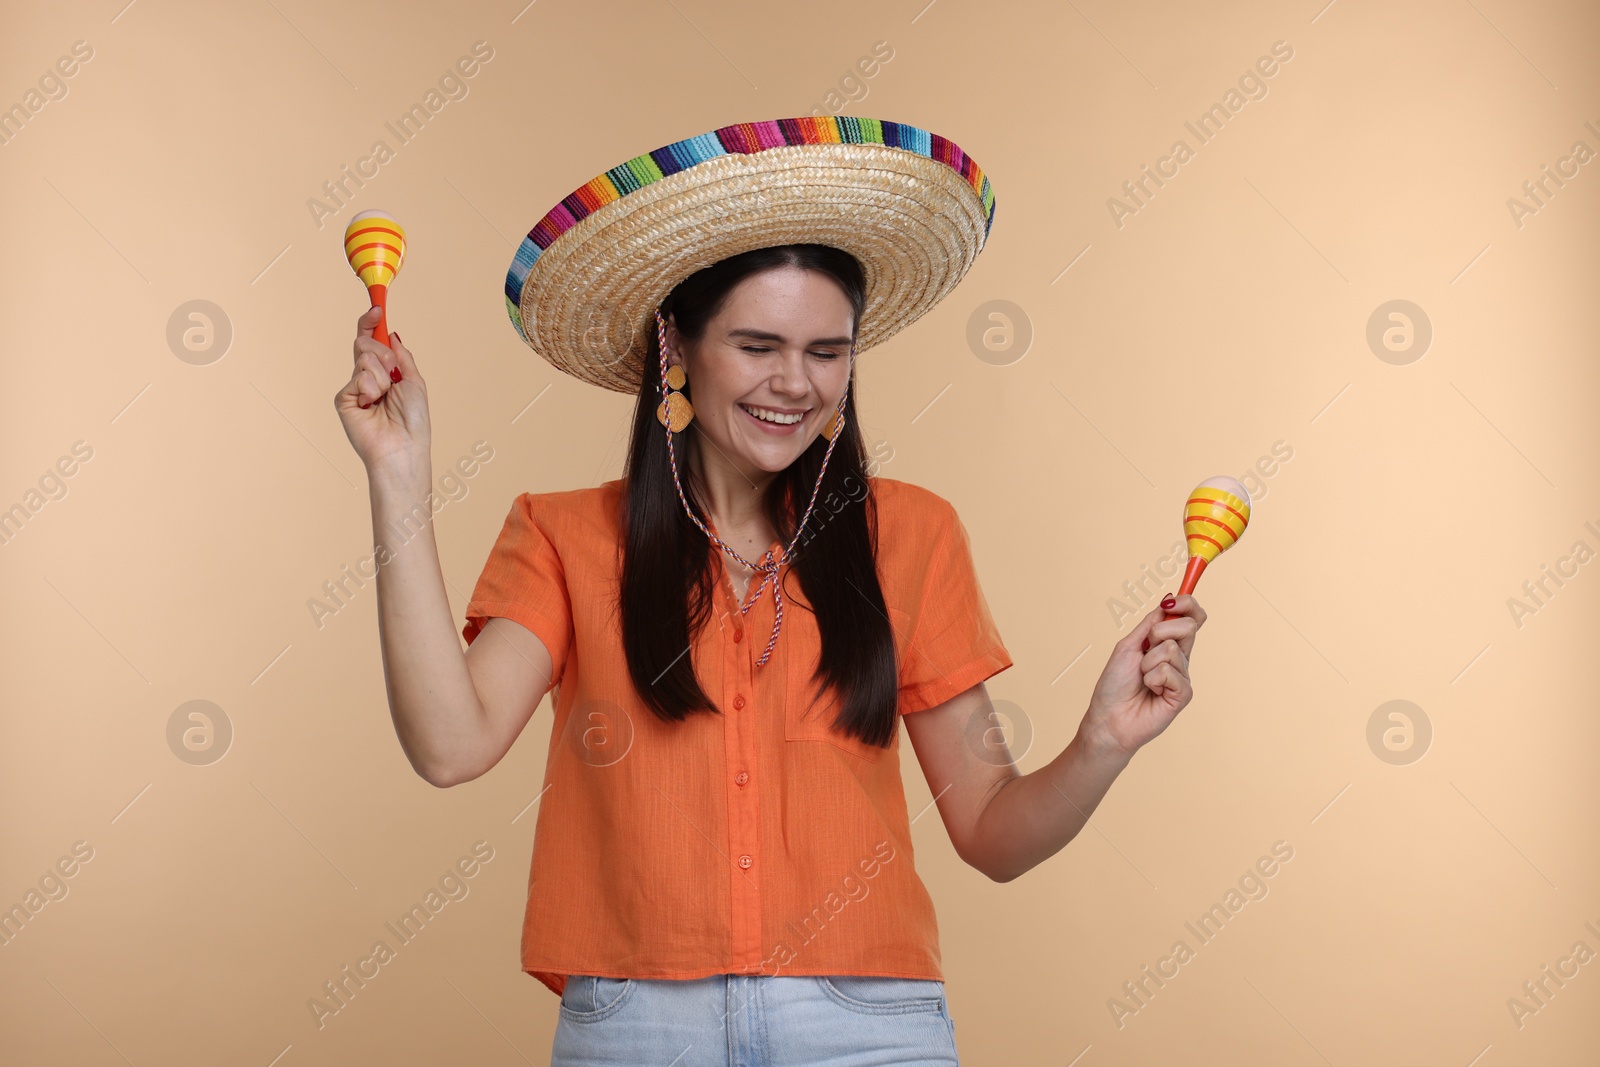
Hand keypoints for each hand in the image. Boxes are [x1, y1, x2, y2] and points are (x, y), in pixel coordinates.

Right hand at [334, 305, 430, 476]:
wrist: (403, 447)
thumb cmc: (413, 420)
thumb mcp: (414, 380)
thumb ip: (401, 356)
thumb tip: (392, 333)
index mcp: (385, 373)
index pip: (372, 342)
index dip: (371, 323)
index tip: (376, 308)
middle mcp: (367, 378)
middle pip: (365, 344)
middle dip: (383, 355)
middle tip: (393, 378)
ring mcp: (354, 388)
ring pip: (364, 358)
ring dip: (382, 376)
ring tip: (385, 398)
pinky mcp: (344, 398)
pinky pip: (358, 377)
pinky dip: (371, 388)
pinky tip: (372, 405)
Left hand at [1077, 594, 1206, 760]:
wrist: (1109, 717)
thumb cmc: (1115, 684)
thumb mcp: (1129, 645)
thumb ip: (1150, 624)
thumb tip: (1169, 601)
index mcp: (1168, 643)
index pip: (1191, 617)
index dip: (1188, 604)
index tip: (1173, 602)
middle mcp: (1179, 657)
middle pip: (1189, 626)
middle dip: (1161, 632)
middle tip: (1145, 650)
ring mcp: (1183, 676)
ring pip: (1172, 648)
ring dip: (1148, 662)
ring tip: (1142, 678)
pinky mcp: (1184, 694)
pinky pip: (1170, 671)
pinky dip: (1153, 679)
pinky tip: (1150, 691)